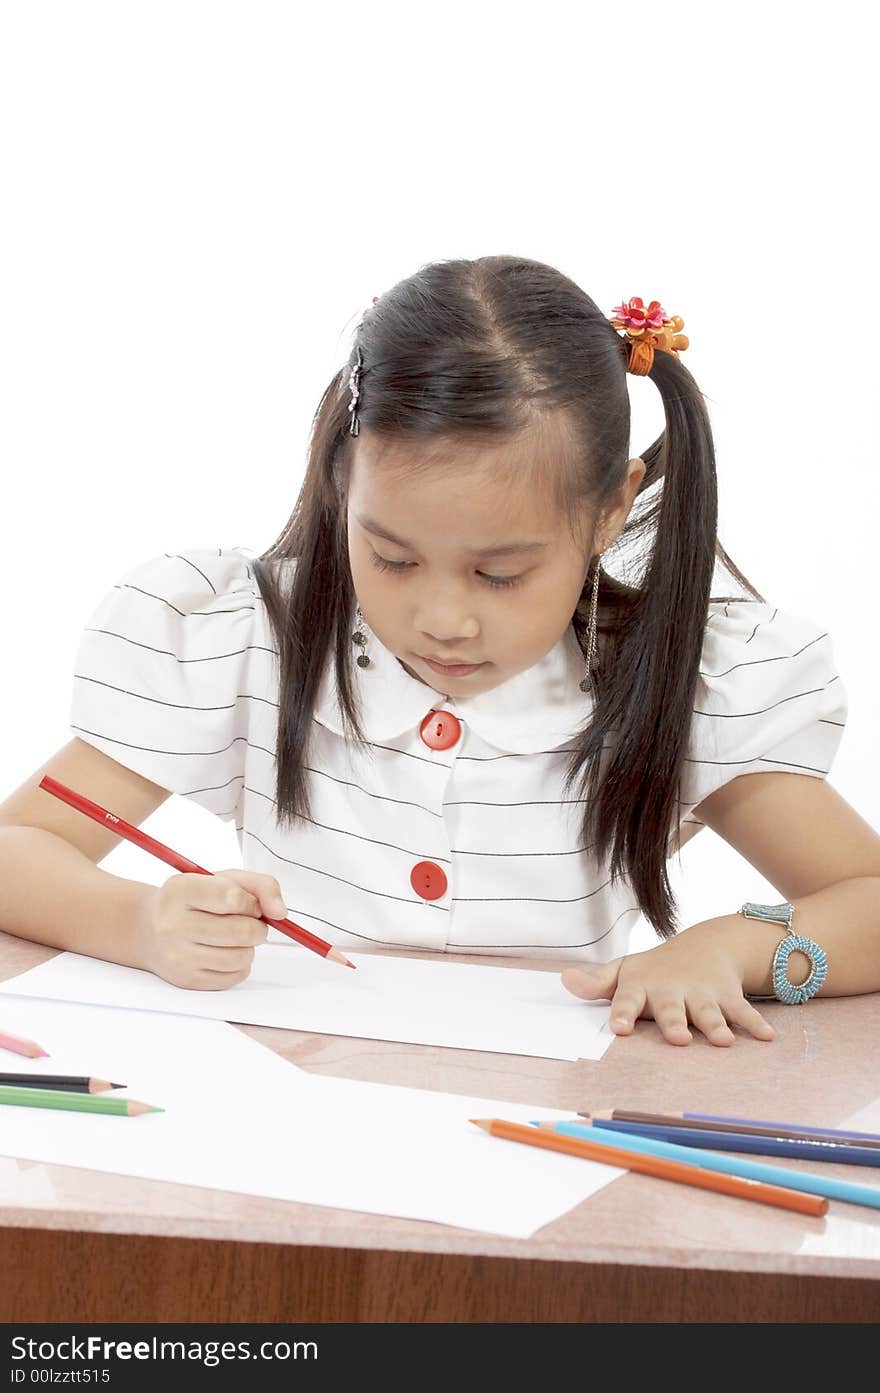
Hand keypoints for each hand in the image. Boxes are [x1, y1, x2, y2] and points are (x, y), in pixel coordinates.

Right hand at [137, 868, 285, 989]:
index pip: (233, 898)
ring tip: (234, 937)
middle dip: (257, 927)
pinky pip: (236, 976)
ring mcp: (178, 956)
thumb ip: (261, 886)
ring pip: (243, 956)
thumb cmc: (194, 900)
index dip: (251, 902)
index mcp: (181, 890)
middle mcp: (173, 924)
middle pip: (242, 932)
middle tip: (249, 922)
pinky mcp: (187, 980)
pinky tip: (224, 952)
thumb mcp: (223, 879)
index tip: (247, 903)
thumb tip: (282, 913)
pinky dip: (240, 964)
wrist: (151, 929)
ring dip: (249, 947)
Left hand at [560, 917, 775, 1045]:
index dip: (623, 1013)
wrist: (705, 944)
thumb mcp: (625, 972)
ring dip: (716, 1025)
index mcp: (641, 986)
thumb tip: (564, 981)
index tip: (618, 1030)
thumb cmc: (655, 970)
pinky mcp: (727, 994)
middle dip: (674, 1023)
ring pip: (708, 1011)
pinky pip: (742, 1010)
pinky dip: (755, 1023)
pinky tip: (766, 1037)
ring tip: (723, 1041)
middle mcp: (672, 989)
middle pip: (671, 1008)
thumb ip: (598, 983)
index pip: (627, 999)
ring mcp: (701, 992)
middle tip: (676, 1039)